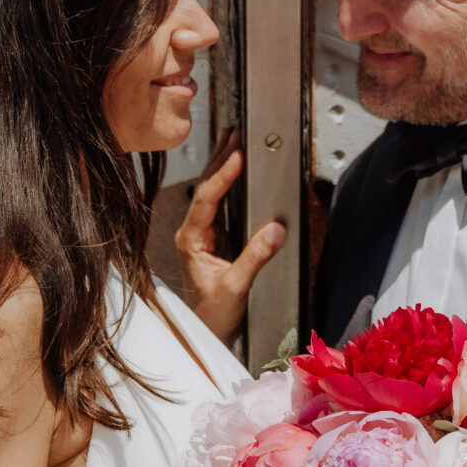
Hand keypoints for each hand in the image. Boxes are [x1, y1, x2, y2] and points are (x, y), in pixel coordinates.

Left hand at [175, 134, 286, 339]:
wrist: (206, 332)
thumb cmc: (213, 315)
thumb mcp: (236, 287)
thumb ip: (255, 258)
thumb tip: (275, 231)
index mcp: (191, 241)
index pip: (206, 200)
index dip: (222, 176)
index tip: (236, 156)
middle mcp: (192, 234)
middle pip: (204, 187)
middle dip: (219, 159)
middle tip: (234, 134)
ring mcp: (201, 235)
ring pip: (209, 192)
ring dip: (221, 165)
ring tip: (232, 140)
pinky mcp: (212, 238)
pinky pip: (218, 202)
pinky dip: (227, 182)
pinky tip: (234, 170)